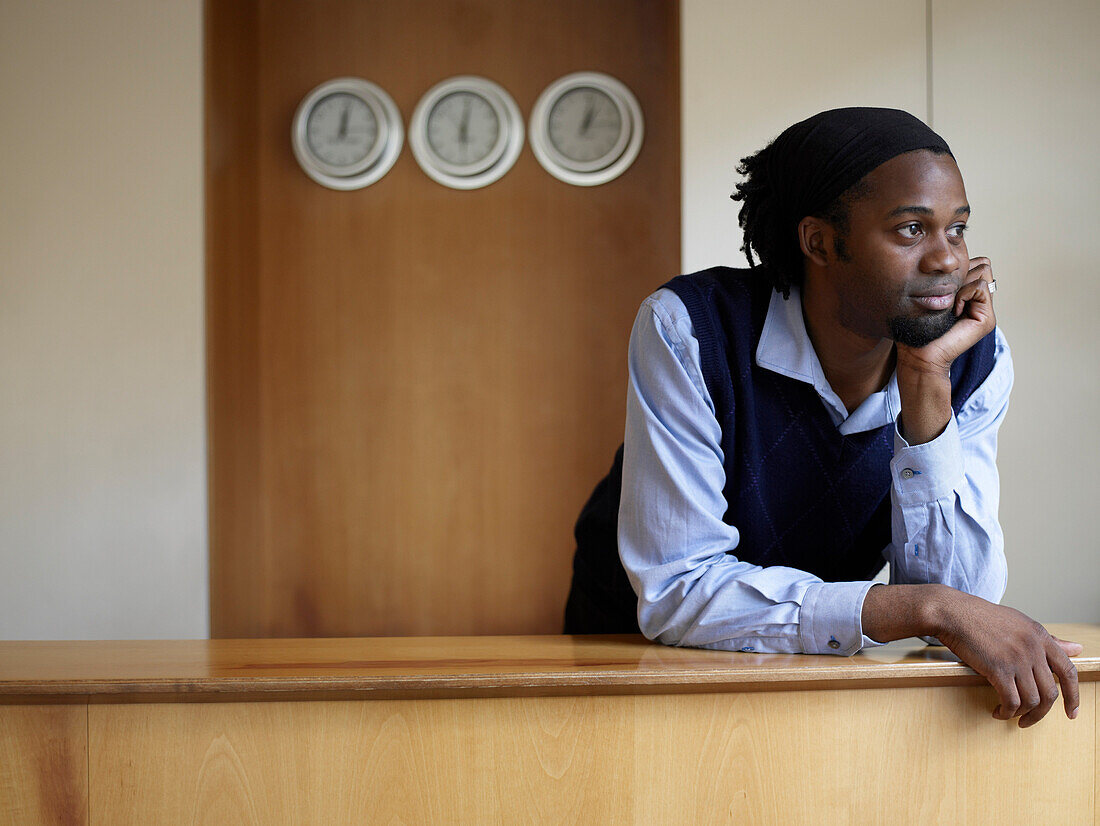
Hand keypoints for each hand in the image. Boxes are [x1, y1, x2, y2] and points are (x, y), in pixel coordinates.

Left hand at [898, 257, 996, 375]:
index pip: (975, 262)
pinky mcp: (987, 319)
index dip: (958, 267)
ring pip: (983, 270)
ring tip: (948, 303)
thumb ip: (943, 277)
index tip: (938, 286)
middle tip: (945, 294)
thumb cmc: (915, 325)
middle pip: (982, 263)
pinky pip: (979, 286)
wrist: (917, 354)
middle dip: (961, 272)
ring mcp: (985, 310)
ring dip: (961, 282)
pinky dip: (963, 293)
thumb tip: (947, 257)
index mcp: (967, 294)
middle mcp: (979, 301)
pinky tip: (953, 311)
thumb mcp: (928, 294)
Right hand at [932, 587, 1080, 727]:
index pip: (1068, 671)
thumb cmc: (982, 617)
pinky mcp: (998, 669)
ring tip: (1011, 715)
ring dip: (1023, 714)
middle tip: (1031, 720)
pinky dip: (1007, 712)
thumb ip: (1049, 640)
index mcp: (1040, 635)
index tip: (1071, 713)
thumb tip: (1078, 649)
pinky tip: (999, 711)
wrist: (952, 612)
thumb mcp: (1020, 624)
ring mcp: (1016, 658)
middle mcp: (1032, 648)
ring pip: (1032, 700)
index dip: (1073, 696)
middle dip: (1042, 713)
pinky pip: (1012, 701)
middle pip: (1050, 692)